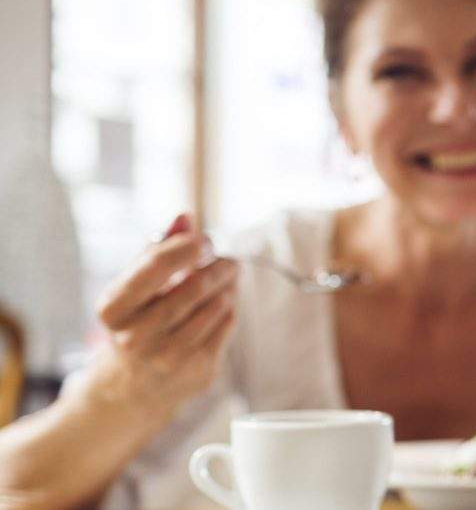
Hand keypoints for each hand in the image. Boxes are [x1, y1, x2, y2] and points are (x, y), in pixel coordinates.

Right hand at [84, 213, 237, 418]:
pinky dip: (230, 308)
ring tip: (227, 280)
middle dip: (218, 267)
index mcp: (113, 309)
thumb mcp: (132, 287)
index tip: (204, 241)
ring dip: (228, 287)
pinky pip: (227, 326)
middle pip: (194, 287)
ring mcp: (168, 358)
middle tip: (229, 260)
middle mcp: (136, 337)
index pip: (157, 264)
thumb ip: (156, 249)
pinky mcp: (198, 372)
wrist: (131, 389)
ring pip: (216, 307)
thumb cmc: (135, 323)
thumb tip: (184, 217)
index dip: (189, 247)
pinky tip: (223, 303)